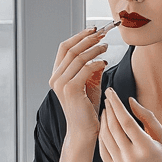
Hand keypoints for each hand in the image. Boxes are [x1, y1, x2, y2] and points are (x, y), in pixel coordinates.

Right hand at [49, 28, 107, 147]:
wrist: (84, 131)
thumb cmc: (86, 109)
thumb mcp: (89, 83)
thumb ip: (91, 67)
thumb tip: (98, 50)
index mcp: (57, 75)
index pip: (64, 47)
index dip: (79, 36)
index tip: (94, 30)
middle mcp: (56, 78)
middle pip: (71, 49)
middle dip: (88, 38)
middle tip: (102, 34)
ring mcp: (61, 84)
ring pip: (78, 57)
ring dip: (94, 49)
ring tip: (105, 46)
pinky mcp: (71, 90)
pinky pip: (85, 69)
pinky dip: (96, 62)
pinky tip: (104, 62)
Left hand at [99, 89, 161, 161]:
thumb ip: (147, 116)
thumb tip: (129, 101)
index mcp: (146, 148)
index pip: (126, 121)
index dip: (116, 104)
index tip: (111, 91)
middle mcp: (131, 158)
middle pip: (114, 127)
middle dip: (109, 109)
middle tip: (107, 97)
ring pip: (105, 137)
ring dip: (103, 120)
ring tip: (106, 109)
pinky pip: (103, 149)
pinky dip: (102, 135)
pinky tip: (105, 125)